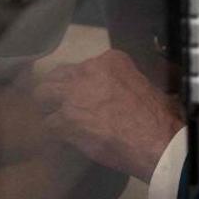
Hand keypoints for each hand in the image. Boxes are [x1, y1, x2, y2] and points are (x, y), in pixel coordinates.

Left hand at [32, 49, 183, 181]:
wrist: (152, 138)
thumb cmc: (155, 113)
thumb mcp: (140, 83)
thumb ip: (118, 80)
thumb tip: (110, 91)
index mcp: (110, 60)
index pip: (83, 65)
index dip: (81, 81)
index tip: (86, 93)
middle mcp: (87, 71)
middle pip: (58, 75)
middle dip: (58, 89)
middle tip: (63, 104)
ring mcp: (72, 95)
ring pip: (43, 95)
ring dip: (49, 107)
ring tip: (57, 119)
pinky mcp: (63, 120)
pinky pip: (48, 124)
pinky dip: (54, 132)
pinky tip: (64, 138)